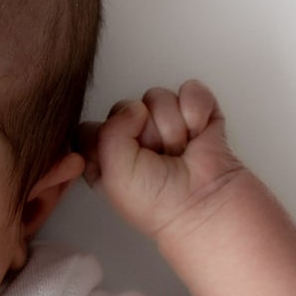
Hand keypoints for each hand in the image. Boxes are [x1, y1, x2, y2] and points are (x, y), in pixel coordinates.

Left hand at [77, 78, 246, 239]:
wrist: (204, 204)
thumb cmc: (159, 202)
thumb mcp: (114, 175)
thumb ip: (108, 134)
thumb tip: (134, 107)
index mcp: (105, 155)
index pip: (91, 126)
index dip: (107, 137)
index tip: (122, 161)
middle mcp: (133, 136)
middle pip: (125, 106)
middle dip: (145, 133)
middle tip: (157, 160)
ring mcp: (164, 121)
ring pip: (158, 97)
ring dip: (172, 128)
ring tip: (178, 153)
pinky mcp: (195, 110)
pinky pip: (191, 91)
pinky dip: (196, 112)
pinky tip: (198, 136)